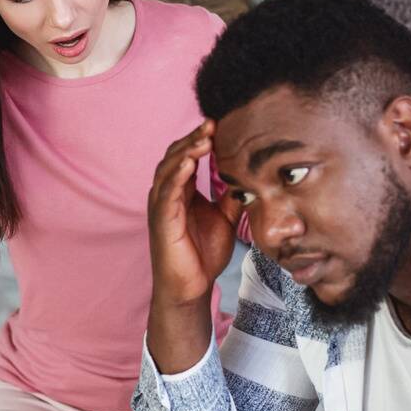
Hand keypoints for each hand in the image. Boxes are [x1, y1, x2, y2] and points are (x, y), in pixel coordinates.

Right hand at [147, 120, 241, 306]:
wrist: (191, 288)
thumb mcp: (224, 218)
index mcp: (181, 192)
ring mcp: (161, 206)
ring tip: (203, 137)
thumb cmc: (203, 255)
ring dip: (185, 151)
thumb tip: (248, 175)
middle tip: (212, 123)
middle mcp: (167, 194)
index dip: (200, 140)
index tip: (218, 124)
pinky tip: (188, 162)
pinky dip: (176, 175)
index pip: (187, 156)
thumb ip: (230, 196)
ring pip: (169, 169)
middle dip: (193, 139)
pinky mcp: (162, 221)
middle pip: (175, 156)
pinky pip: (167, 192)